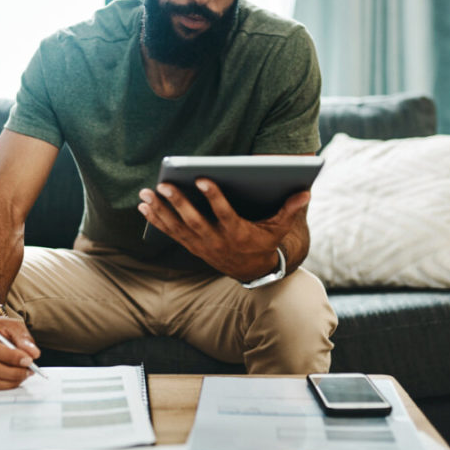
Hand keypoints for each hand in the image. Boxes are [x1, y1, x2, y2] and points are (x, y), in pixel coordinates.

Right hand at [0, 315, 41, 389]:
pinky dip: (2, 385)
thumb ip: (23, 340)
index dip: (9, 356)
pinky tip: (14, 380)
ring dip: (8, 380)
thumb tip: (33, 354)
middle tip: (28, 371)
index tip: (27, 360)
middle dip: (11, 371)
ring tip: (24, 375)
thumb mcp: (13, 326)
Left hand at [138, 179, 309, 281]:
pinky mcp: (191, 246)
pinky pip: (170, 232)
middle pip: (194, 220)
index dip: (213, 196)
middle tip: (164, 185)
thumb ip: (289, 210)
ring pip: (177, 227)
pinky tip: (144, 206)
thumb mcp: (277, 228)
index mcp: (237, 232)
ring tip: (146, 193)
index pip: (224, 213)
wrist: (250, 271)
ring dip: (160, 211)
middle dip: (178, 203)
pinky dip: (156, 219)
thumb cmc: (264, 242)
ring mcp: (201, 245)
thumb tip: (305, 191)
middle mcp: (216, 240)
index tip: (202, 178)